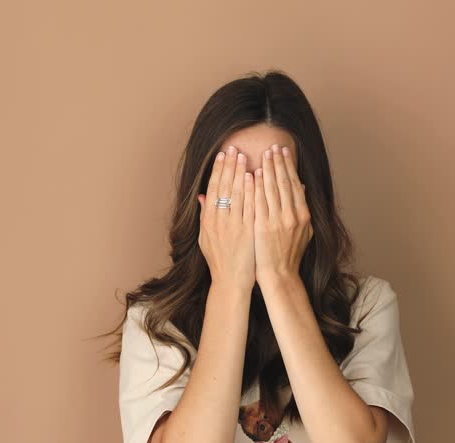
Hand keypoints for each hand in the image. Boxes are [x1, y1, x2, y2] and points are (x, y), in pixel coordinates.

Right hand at [197, 145, 255, 290]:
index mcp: (208, 220)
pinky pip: (248, 207)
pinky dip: (250, 191)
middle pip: (223, 187)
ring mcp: (232, 226)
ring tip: (243, 156)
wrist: (231, 282)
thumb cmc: (220, 261)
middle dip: (228, 166)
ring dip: (239, 172)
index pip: (212, 189)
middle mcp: (218, 221)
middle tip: (233, 148)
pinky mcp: (246, 232)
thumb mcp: (205, 238)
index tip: (222, 155)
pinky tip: (253, 177)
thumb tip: (201, 197)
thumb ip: (204, 216)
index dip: (217, 170)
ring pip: (235, 193)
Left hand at [253, 144, 313, 285]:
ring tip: (265, 153)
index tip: (284, 152)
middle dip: (279, 163)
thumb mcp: (303, 232)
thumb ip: (302, 208)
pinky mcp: (263, 227)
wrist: (280, 275)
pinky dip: (257, 186)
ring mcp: (278, 221)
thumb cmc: (289, 255)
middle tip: (274, 146)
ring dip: (269, 169)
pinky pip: (260, 202)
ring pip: (273, 189)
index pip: (295, 184)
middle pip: (285, 183)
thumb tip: (302, 187)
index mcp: (303, 215)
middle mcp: (292, 216)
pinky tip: (254, 173)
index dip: (289, 167)